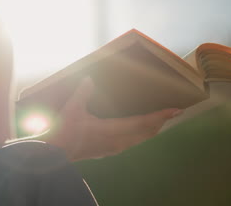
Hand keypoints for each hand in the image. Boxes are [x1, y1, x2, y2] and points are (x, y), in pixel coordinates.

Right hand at [46, 77, 183, 160]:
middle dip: (160, 122)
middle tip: (172, 112)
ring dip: (151, 129)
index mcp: (112, 130)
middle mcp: (117, 142)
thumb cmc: (64, 131)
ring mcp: (113, 148)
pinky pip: (131, 142)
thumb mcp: (73, 108)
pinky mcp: (107, 151)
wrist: (55, 153)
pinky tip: (138, 130)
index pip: (142, 123)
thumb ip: (83, 92)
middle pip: (146, 133)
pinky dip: (141, 134)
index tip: (175, 110)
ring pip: (139, 139)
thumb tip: (89, 78)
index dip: (160, 116)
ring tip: (158, 120)